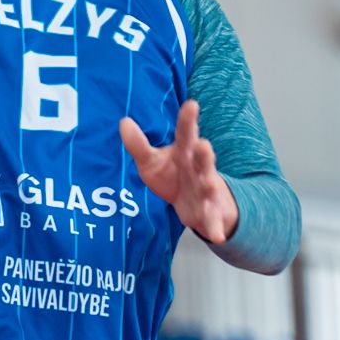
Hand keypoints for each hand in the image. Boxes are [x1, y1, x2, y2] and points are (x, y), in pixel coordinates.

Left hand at [119, 101, 239, 244]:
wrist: (197, 205)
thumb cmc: (174, 177)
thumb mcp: (152, 161)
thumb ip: (138, 144)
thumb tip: (123, 121)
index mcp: (185, 153)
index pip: (186, 134)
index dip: (188, 119)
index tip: (192, 104)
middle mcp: (199, 169)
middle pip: (203, 159)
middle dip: (204, 153)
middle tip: (203, 144)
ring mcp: (207, 191)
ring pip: (210, 186)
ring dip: (210, 184)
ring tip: (210, 182)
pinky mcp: (209, 213)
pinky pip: (213, 221)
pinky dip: (216, 228)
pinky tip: (217, 236)